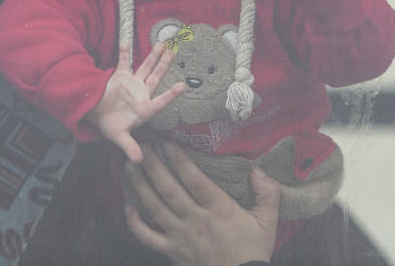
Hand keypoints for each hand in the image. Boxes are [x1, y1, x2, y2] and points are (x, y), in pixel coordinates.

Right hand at [87, 43, 184, 162]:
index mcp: (145, 108)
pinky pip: (124, 61)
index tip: (183, 85)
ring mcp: (132, 83)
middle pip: (156, 77)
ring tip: (163, 44)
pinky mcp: (120, 76)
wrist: (93, 115)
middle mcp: (141, 93)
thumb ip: (130, 146)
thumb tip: (138, 160)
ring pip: (145, 67)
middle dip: (165, 65)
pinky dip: (125, 50)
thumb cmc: (109, 125)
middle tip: (174, 52)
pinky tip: (128, 37)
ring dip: (153, 56)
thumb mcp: (119, 136)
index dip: (172, 94)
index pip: (161, 101)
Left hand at [125, 142, 279, 265]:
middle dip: (153, 165)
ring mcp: (181, 237)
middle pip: (169, 189)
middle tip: (143, 146)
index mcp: (220, 210)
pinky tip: (127, 205)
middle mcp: (196, 221)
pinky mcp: (171, 251)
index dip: (179, 159)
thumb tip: (258, 170)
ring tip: (129, 166)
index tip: (167, 142)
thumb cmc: (253, 250)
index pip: (195, 180)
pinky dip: (134, 221)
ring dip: (139, 185)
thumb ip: (267, 193)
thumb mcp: (268, 221)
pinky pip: (146, 236)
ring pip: (154, 207)